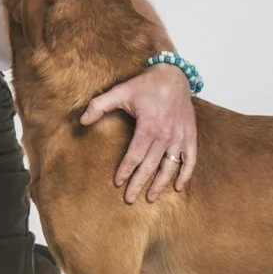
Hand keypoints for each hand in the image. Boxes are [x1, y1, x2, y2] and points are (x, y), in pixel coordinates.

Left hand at [81, 66, 198, 204]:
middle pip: (150, 166)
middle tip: (129, 199)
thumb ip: (99, 105)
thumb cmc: (146, 84)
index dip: (125, 171)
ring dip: (160, 184)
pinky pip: (190, 159)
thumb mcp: (120, 91)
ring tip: (150, 197)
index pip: (135, 156)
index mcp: (149, 127)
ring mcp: (180, 136)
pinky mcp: (190, 135)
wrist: (174, 74)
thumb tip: (82, 120)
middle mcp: (166, 135)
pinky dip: (185, 174)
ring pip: (170, 166)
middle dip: (138, 183)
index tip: (117, 183)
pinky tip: (178, 187)